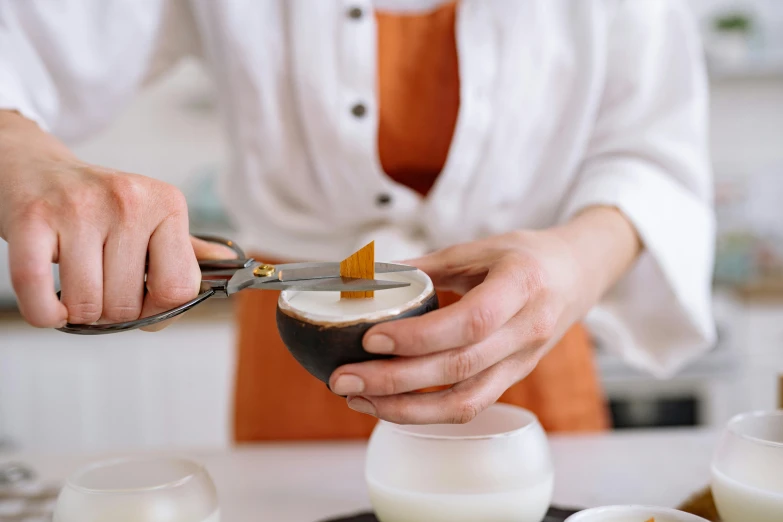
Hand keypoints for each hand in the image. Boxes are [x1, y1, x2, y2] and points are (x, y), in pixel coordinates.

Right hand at [0, 111, 233, 328]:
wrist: (35, 168)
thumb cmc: (98, 205)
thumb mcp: (151, 216)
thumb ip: (187, 248)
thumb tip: (229, 264)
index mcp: (167, 204)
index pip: (179, 289)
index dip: (158, 311)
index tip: (142, 304)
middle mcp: (127, 201)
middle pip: (128, 303)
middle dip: (112, 312)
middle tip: (101, 289)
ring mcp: (79, 208)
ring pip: (86, 304)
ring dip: (76, 312)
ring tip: (75, 285)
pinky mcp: (33, 218)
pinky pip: (37, 291)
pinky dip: (44, 313)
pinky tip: (50, 307)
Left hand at [329, 207, 640, 423]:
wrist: (577, 275)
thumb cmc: (526, 256)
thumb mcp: (479, 248)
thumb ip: (426, 265)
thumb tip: (366, 277)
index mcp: (521, 285)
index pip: (470, 322)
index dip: (419, 337)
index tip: (370, 339)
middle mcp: (526, 330)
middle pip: (459, 369)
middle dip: (395, 380)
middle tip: (343, 379)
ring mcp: (522, 361)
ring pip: (464, 402)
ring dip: (404, 408)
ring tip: (356, 400)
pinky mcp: (513, 379)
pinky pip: (468, 406)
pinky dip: (424, 411)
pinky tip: (387, 405)